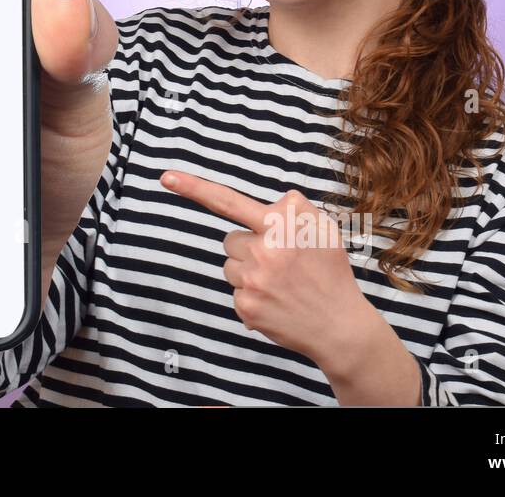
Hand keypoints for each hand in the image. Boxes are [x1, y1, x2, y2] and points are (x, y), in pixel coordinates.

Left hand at [159, 170, 370, 363]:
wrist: (339, 327)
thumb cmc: (329, 273)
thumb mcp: (323, 228)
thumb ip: (294, 209)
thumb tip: (270, 205)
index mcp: (280, 226)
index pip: (228, 202)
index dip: (194, 188)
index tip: (166, 177)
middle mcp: (262, 251)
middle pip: (231, 239)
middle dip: (250, 246)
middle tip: (280, 261)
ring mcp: (252, 281)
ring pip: (231, 266)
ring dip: (249, 270)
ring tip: (280, 283)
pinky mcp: (245, 307)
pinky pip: (237, 291)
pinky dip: (253, 296)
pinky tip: (277, 302)